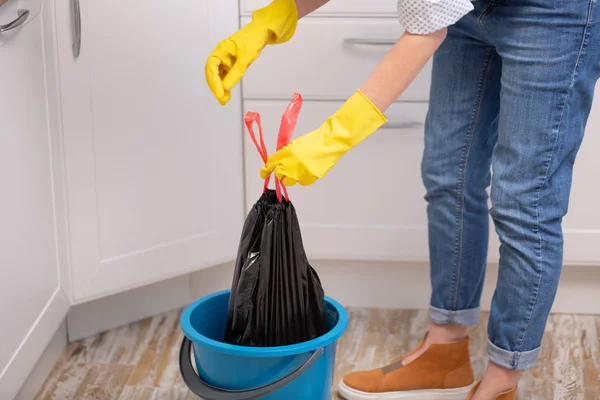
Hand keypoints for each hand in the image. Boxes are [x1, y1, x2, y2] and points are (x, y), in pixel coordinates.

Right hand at [205, 0, 297, 104]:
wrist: (262, 32)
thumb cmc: (253, 40)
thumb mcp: (246, 57)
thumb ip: (236, 72)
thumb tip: (226, 88)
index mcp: (220, 50)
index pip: (211, 68)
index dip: (214, 82)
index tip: (220, 94)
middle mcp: (220, 56)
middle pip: (212, 73)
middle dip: (216, 87)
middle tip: (222, 100)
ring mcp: (225, 60)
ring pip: (218, 76)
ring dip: (220, 88)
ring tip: (224, 100)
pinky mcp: (231, 65)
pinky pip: (226, 76)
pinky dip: (226, 85)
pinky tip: (228, 94)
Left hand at [260, 90, 387, 185]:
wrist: (328, 144)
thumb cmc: (313, 141)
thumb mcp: (293, 144)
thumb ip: (284, 154)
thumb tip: (278, 162)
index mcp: (283, 154)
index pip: (269, 165)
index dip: (265, 171)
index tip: (263, 174)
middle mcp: (288, 166)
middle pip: (278, 175)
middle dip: (281, 173)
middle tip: (288, 168)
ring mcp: (297, 174)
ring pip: (289, 181)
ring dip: (291, 177)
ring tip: (300, 168)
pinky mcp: (307, 180)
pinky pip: (301, 182)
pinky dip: (303, 178)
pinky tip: (309, 169)